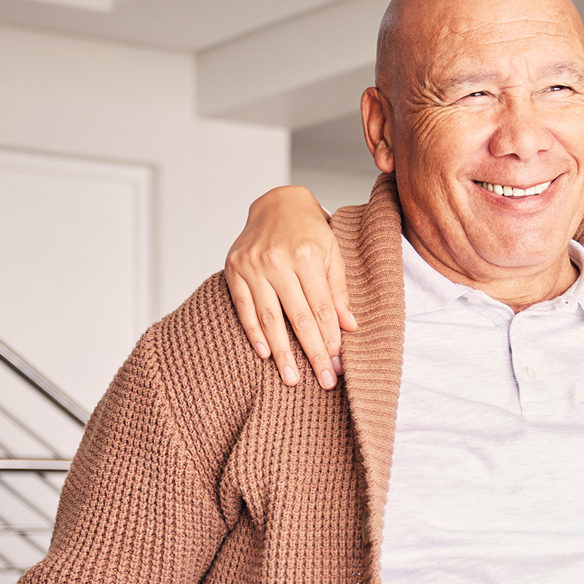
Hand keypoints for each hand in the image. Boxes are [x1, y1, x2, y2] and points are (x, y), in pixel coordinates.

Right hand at [225, 186, 355, 387]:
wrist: (277, 202)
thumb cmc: (310, 231)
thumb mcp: (332, 253)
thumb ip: (338, 290)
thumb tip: (350, 327)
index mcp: (306, 255)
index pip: (321, 308)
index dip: (330, 339)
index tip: (338, 365)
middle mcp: (277, 260)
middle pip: (298, 317)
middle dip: (313, 353)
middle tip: (324, 381)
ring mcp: (252, 265)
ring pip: (270, 318)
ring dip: (282, 353)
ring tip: (292, 379)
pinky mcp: (234, 269)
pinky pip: (244, 308)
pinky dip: (254, 333)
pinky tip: (265, 354)